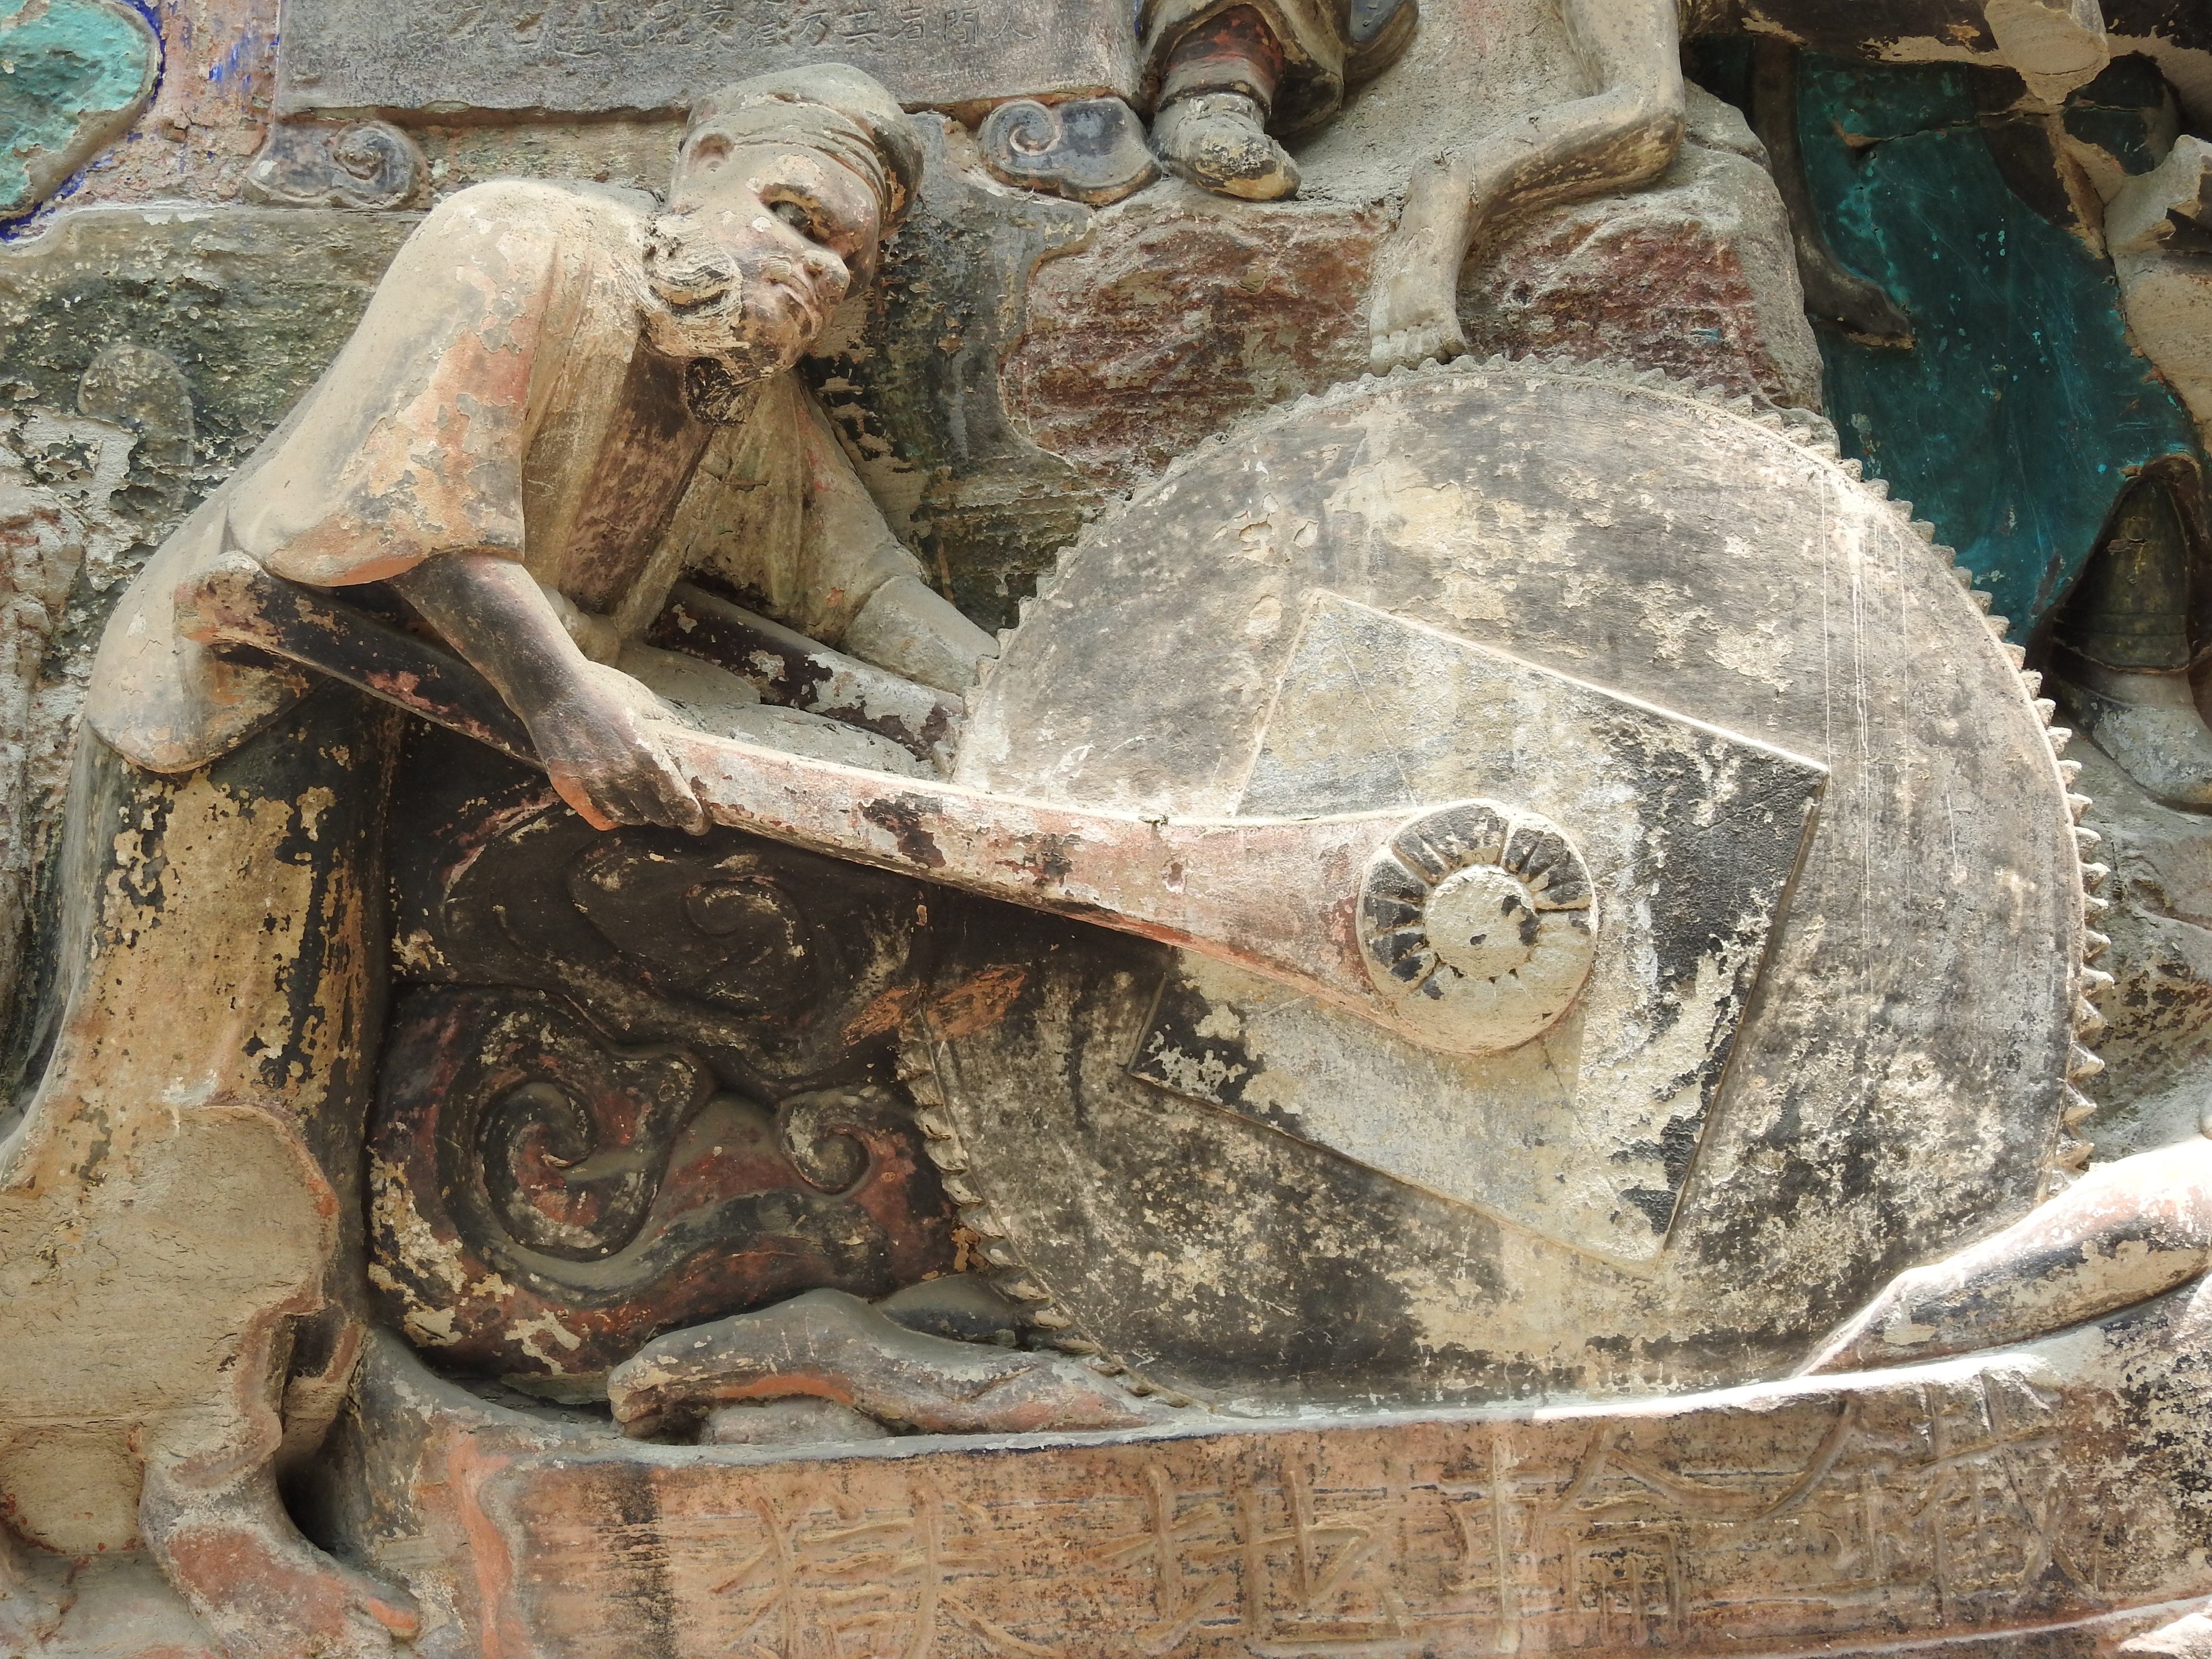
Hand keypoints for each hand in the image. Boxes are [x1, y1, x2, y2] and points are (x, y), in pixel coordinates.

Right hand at [525, 659, 708, 833]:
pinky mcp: (568, 784)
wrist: (551, 684)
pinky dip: (612, 818)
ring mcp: (592, 781)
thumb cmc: (601, 687)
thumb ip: (666, 723)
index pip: (676, 799)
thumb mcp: (643, 701)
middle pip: (654, 813)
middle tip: (673, 814)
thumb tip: (687, 734)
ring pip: (626, 817)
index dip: (691, 817)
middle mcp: (620, 772)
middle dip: (668, 816)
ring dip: (640, 816)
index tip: (698, 824)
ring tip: (646, 810)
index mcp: (645, 752)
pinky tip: (618, 811)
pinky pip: (598, 816)